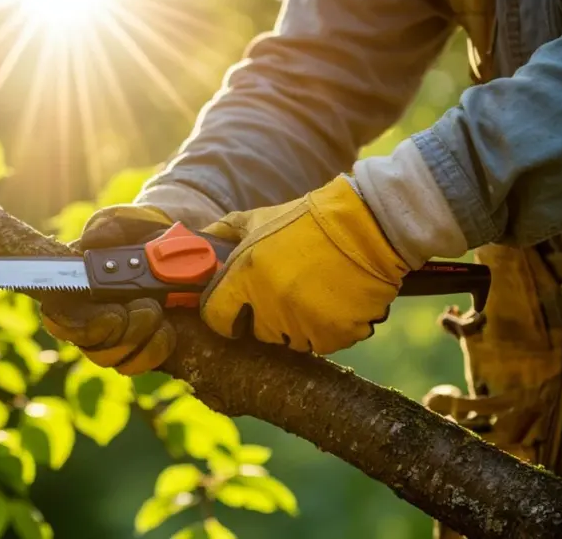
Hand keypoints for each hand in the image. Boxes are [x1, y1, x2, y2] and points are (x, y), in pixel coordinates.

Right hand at [39, 204, 177, 374]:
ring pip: (112, 358)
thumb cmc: (138, 232)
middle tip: (147, 306)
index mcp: (76, 288)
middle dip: (118, 331)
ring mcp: (116, 337)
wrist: (175, 245)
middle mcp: (91, 318)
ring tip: (158, 311)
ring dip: (138, 339)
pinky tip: (167, 329)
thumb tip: (90, 242)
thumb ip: (106, 227)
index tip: (111, 313)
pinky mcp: (141, 347)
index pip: (57, 316)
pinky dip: (155, 349)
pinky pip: (139, 363)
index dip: (74, 323)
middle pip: (88, 345)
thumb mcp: (123, 221)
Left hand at [199, 175, 409, 353]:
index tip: (233, 306)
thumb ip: (223, 232)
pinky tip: (331, 301)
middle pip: (254, 331)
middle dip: (262, 315)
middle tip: (282, 289)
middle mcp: (270, 304)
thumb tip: (195, 240)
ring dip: (294, 324)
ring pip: (287, 340)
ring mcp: (303, 323)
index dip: (223, 313)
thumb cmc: (308, 220)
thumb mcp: (258, 218)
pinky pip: (319, 343)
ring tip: (311, 291)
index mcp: (245, 276)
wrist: (367, 226)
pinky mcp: (333, 335)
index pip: (215, 318)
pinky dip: (324, 329)